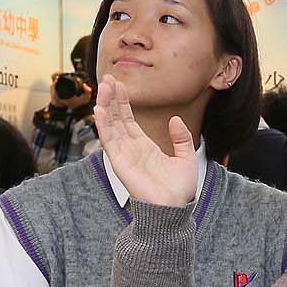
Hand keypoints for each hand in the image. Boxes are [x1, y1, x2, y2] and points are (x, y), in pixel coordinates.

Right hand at [92, 75, 199, 206]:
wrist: (174, 208)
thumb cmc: (179, 188)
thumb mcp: (187, 157)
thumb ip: (182, 138)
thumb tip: (175, 119)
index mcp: (144, 146)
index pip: (128, 119)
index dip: (123, 102)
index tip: (120, 84)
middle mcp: (131, 148)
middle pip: (117, 118)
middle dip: (112, 98)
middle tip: (108, 78)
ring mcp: (123, 154)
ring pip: (110, 125)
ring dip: (106, 106)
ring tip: (104, 87)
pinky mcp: (119, 163)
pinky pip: (108, 141)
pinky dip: (103, 125)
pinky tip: (99, 110)